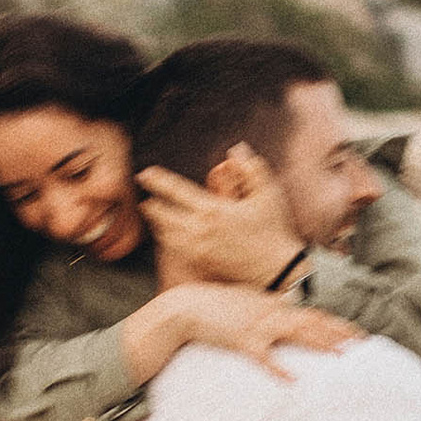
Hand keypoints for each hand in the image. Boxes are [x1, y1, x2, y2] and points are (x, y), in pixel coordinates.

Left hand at [140, 152, 303, 288]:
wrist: (276, 270)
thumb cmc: (273, 230)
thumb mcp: (268, 194)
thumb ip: (250, 169)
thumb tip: (235, 150)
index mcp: (213, 210)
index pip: (176, 191)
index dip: (157, 181)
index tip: (144, 174)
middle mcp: (200, 230)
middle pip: (161, 215)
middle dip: (150, 205)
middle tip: (143, 196)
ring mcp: (197, 249)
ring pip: (165, 234)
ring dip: (157, 222)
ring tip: (152, 212)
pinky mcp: (200, 263)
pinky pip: (174, 249)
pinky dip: (166, 238)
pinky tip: (167, 234)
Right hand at [163, 284, 361, 375]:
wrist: (188, 307)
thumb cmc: (216, 305)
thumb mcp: (247, 302)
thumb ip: (268, 308)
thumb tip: (286, 312)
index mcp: (273, 305)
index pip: (313, 314)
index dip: (337, 323)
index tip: (357, 332)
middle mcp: (271, 313)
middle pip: (313, 323)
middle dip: (339, 333)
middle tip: (363, 344)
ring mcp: (258, 327)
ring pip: (296, 334)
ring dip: (320, 344)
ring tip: (341, 355)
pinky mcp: (242, 342)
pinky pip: (264, 357)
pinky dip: (278, 368)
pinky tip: (293, 379)